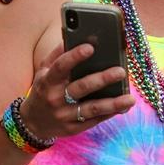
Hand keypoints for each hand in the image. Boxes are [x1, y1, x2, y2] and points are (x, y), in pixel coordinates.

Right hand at [19, 42, 134, 139]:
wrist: (32, 123)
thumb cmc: (43, 90)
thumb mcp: (43, 71)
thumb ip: (57, 54)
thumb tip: (74, 35)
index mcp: (47, 81)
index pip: (60, 67)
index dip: (74, 56)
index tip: (90, 47)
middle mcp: (55, 99)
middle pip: (81, 88)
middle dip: (102, 79)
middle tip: (121, 71)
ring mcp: (64, 116)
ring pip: (91, 109)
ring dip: (113, 103)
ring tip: (130, 98)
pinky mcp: (73, 128)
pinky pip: (95, 120)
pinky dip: (111, 113)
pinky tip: (124, 106)